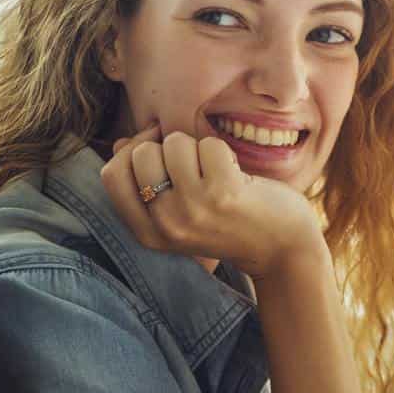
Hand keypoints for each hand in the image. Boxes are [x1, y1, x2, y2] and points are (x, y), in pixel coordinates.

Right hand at [100, 123, 322, 277]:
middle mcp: (165, 224)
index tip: (158, 150)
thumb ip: (148, 182)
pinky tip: (237, 177)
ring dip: (199, 148)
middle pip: (141, 154)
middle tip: (198, 169)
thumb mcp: (181, 215)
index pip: (111, 176)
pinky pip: (208, 145)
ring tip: (218, 174)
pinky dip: (224, 152)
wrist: (282, 250)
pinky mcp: (222, 193)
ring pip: (174, 143)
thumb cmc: (231, 223)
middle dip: (170, 147)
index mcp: (149, 233)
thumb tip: (122, 142)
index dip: (131, 152)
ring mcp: (193, 209)